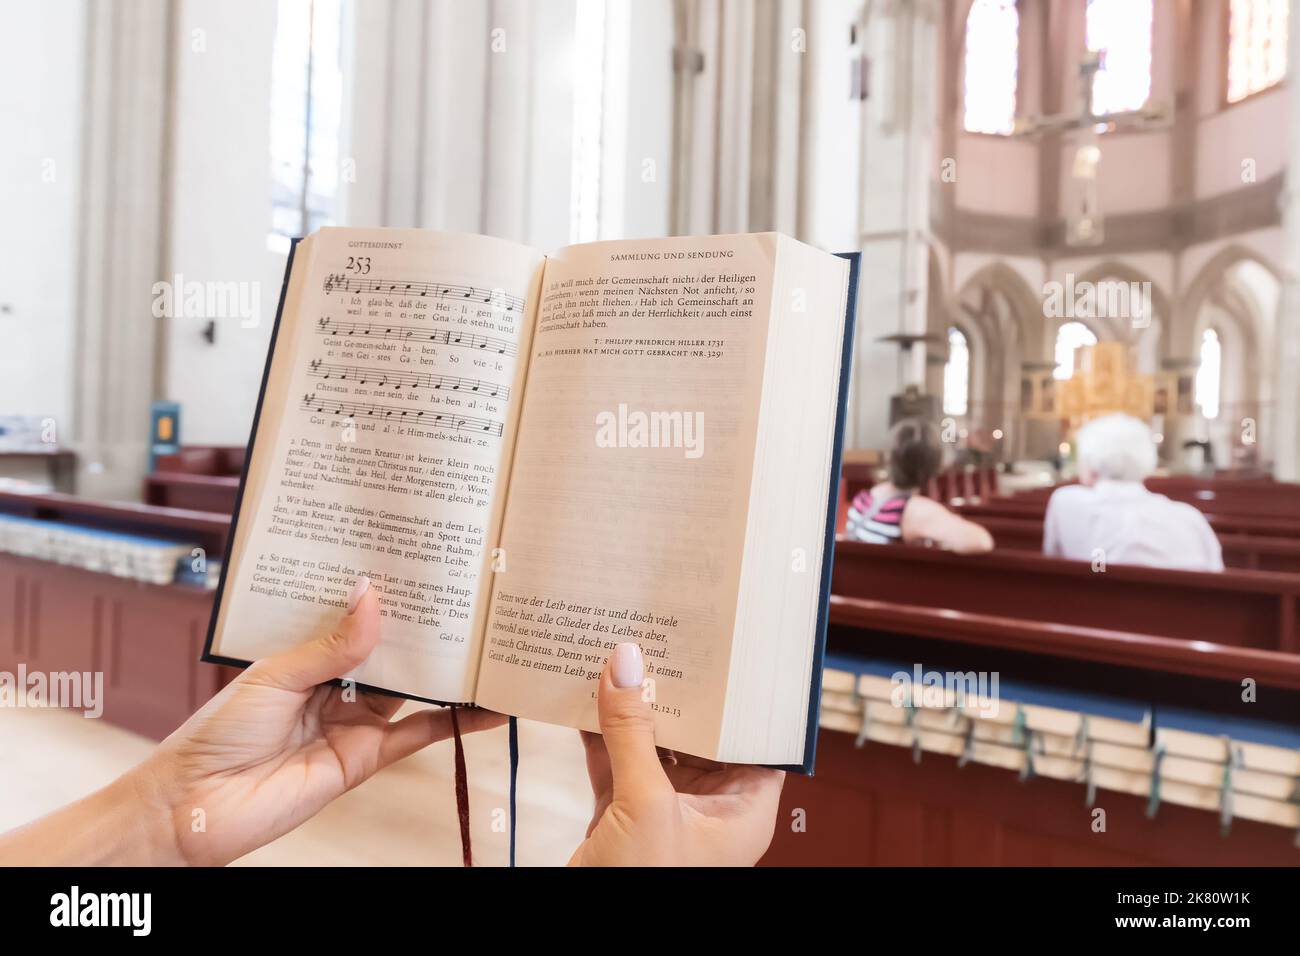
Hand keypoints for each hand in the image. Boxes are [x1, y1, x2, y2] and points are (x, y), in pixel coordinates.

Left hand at [0, 577, 503, 865]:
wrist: (198, 806)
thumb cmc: (219, 731)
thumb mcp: (275, 674)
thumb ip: (333, 645)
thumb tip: (373, 595)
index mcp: (309, 652)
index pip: (358, 615)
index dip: (389, 593)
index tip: (424, 563)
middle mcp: (338, 681)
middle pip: (393, 648)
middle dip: (429, 625)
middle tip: (472, 594)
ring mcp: (357, 717)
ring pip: (413, 686)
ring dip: (450, 669)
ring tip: (492, 642)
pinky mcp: (370, 755)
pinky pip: (422, 733)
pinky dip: (459, 721)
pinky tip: (491, 706)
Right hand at [568, 643, 784, 866]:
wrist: (581, 932)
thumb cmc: (644, 885)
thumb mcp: (645, 803)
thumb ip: (633, 732)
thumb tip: (626, 663)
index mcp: (743, 811)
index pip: (758, 740)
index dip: (745, 699)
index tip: (728, 651)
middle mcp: (709, 809)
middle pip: (702, 736)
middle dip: (681, 692)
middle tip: (667, 637)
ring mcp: (664, 812)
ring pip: (654, 746)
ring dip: (635, 708)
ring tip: (622, 654)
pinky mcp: (622, 817)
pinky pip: (616, 762)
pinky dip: (601, 733)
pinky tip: (586, 695)